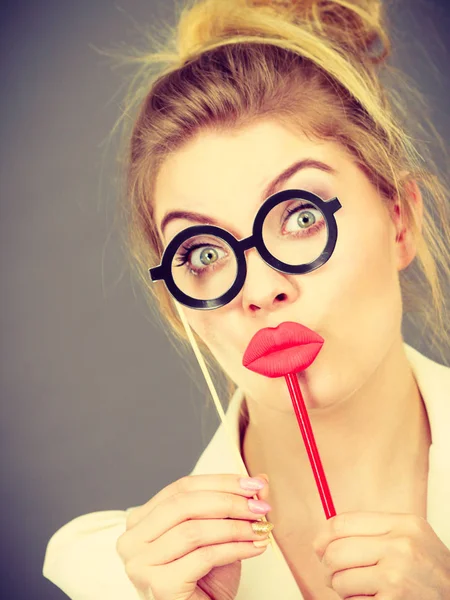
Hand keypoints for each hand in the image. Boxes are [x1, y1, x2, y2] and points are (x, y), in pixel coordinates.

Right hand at [116, 473, 271, 599]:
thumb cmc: (205, 580)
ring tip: (260, 528)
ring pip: (193, 530)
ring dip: (234, 526)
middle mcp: (132, 540)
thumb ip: (234, 506)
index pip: (181, 488)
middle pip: (184, 504)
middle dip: (228, 501)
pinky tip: (254, 547)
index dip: (220, 482)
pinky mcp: (158, 586)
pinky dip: (234, 549)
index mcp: (141, 521)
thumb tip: (260, 481)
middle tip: (259, 506)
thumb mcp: (219, 535)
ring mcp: (140, 564)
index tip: (254, 484)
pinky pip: (203, 557)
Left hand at [312, 511, 449, 598]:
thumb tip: (320, 541)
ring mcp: (398, 578)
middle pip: (335, 551)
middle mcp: (401, 547)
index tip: (319, 547)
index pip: (341, 523)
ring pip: (340, 581)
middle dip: (328, 566)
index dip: (323, 537)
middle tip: (334, 574)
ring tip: (360, 589)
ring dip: (343, 589)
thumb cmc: (429, 570)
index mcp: (403, 524)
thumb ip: (370, 532)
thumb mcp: (409, 537)